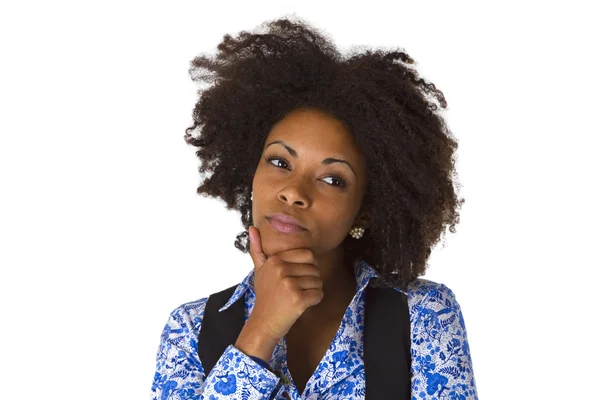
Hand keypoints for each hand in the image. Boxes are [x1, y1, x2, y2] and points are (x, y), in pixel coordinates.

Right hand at [246, 225, 323, 341]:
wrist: (263, 322)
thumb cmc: (265, 296)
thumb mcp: (259, 271)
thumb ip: (257, 249)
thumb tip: (253, 228)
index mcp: (275, 260)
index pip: (307, 254)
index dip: (307, 266)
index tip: (297, 276)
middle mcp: (281, 270)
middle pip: (315, 267)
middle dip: (312, 278)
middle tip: (299, 288)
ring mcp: (289, 284)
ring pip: (318, 281)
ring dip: (313, 290)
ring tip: (299, 296)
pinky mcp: (298, 299)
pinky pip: (319, 294)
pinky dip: (315, 300)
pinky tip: (303, 304)